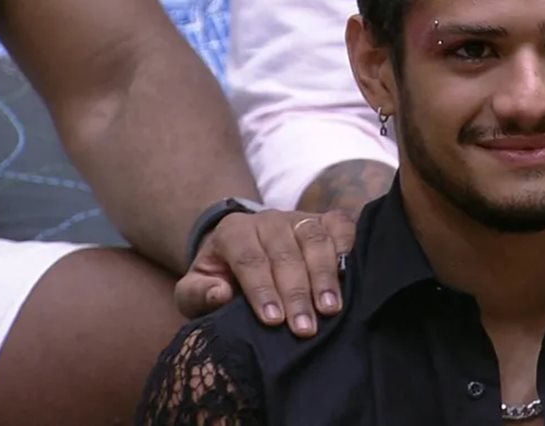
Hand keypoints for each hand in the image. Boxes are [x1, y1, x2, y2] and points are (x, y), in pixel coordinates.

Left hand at [174, 209, 356, 336]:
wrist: (242, 253)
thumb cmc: (220, 280)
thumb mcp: (194, 291)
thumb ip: (198, 294)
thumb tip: (219, 294)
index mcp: (232, 232)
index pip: (249, 259)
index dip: (261, 290)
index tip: (273, 320)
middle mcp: (267, 220)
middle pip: (285, 253)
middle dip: (295, 293)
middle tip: (303, 328)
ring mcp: (299, 217)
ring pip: (314, 240)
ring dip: (324, 277)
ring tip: (330, 310)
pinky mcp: (324, 219)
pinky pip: (340, 226)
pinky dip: (347, 248)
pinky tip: (350, 276)